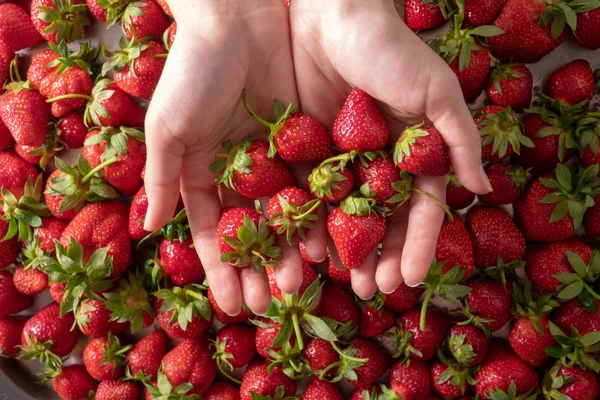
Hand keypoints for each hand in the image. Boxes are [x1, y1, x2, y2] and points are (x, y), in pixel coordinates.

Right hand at [143, 1, 327, 315]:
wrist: (239, 17)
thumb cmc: (194, 70)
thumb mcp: (169, 126)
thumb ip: (162, 177)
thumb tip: (151, 227)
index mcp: (205, 173)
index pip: (213, 233)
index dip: (221, 270)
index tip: (229, 305)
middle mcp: (242, 172)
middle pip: (252, 232)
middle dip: (258, 270)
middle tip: (267, 305)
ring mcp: (276, 159)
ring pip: (285, 216)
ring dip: (290, 252)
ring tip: (297, 284)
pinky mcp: (308, 141)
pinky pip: (314, 186)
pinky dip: (318, 216)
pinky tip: (324, 245)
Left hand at [289, 0, 491, 297]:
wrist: (329, 13)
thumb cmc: (390, 48)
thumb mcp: (436, 90)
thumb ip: (460, 138)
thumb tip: (484, 187)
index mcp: (410, 152)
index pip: (418, 209)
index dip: (418, 246)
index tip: (412, 280)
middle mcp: (375, 162)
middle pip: (380, 221)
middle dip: (380, 257)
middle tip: (374, 291)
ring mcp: (337, 159)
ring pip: (343, 215)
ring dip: (345, 251)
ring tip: (344, 281)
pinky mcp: (301, 150)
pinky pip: (305, 195)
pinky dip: (309, 224)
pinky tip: (309, 250)